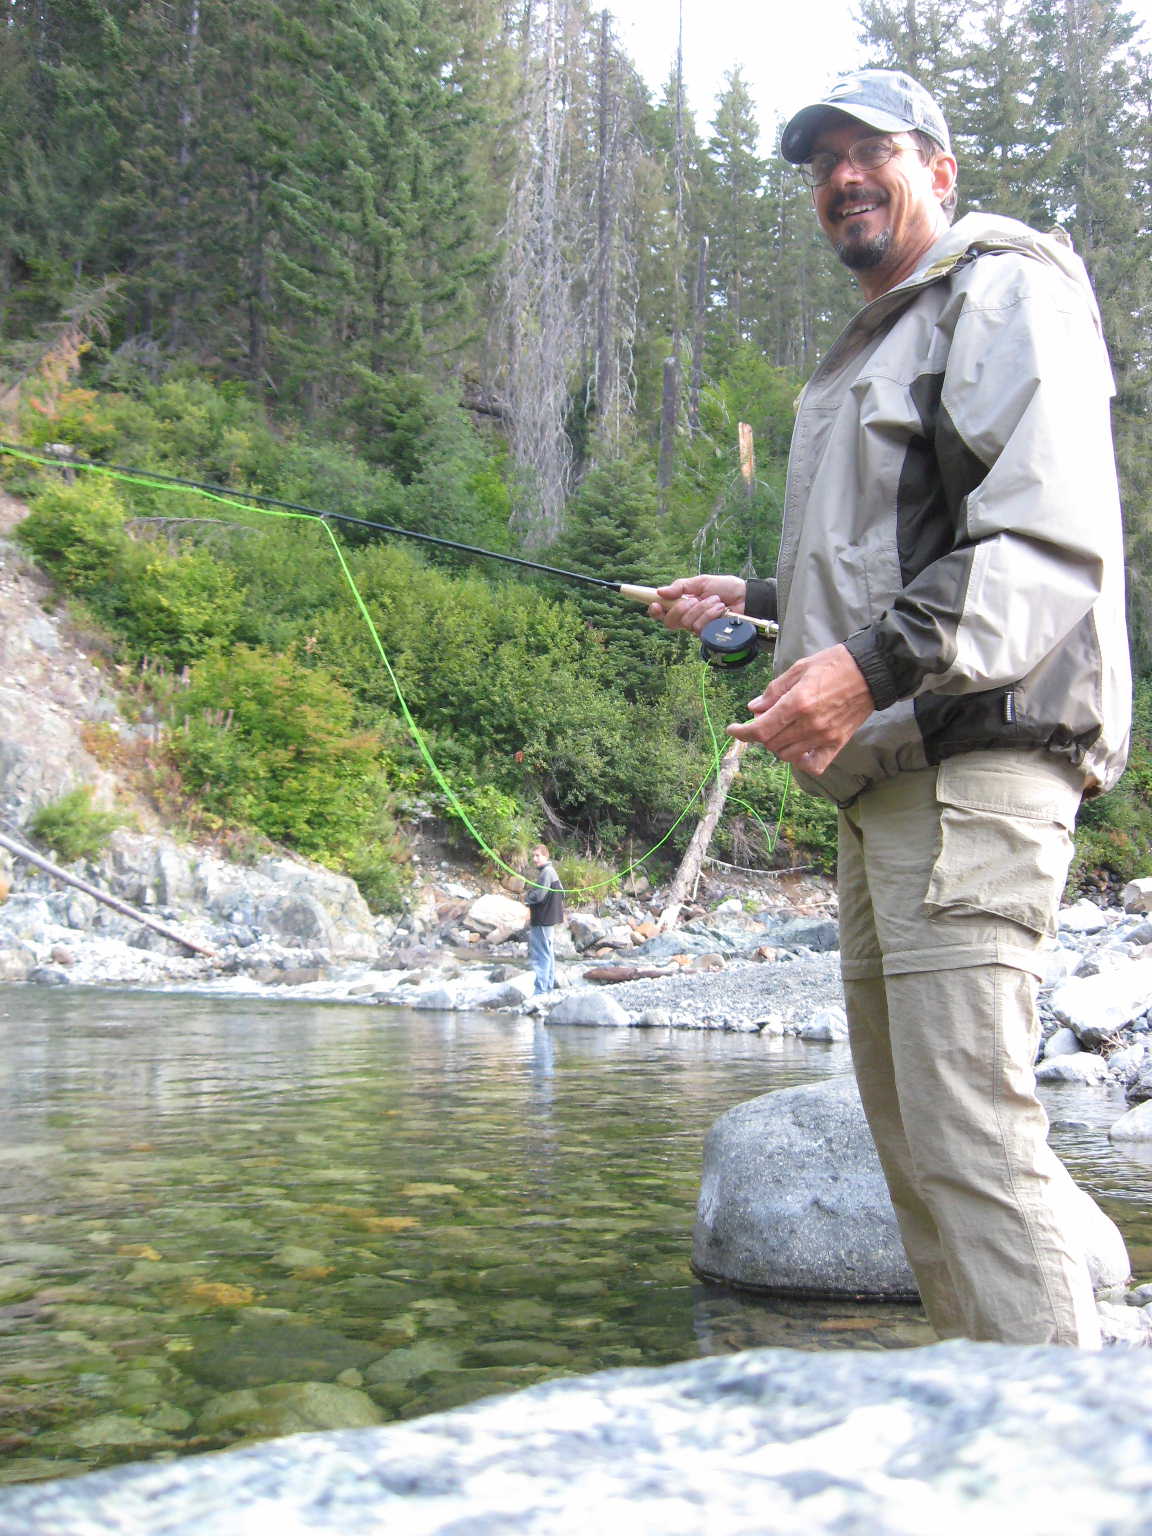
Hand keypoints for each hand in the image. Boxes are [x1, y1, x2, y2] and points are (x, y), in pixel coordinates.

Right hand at [648, 575, 745, 635]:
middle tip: (692, 600)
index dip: (655, 611)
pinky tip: (720, 609)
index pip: (662, 613)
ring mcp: (698, 628)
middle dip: (679, 609)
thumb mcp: (701, 582)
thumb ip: (680, 586)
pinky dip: (710, 614)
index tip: (655, 604)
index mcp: (683, 604)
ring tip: (715, 600)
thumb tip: (660, 592)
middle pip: (670, 622)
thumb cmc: (725, 588)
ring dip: (702, 608)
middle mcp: (688, 618)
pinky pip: (701, 627)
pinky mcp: (709, 635)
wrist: (746, 597)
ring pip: (687, 623)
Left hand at [726, 644, 874, 773]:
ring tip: (782, 730)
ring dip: (778, 745)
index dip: (741, 732)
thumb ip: (773, 691)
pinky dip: (802, 762)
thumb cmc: (834, 664)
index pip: (760, 729)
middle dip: (761, 734)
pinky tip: (799, 750)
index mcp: (797, 703)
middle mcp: (809, 724)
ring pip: (787, 755)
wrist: (872, 671)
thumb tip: (753, 709)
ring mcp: (824, 737)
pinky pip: (815, 766)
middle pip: (771, 744)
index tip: (733, 730)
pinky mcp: (838, 743)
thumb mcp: (799, 669)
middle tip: (764, 720)